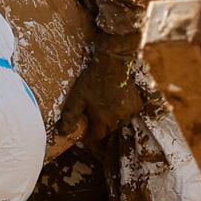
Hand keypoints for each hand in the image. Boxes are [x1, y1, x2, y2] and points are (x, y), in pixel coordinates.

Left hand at [54, 13, 148, 152]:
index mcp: (103, 120)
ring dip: (112, 118)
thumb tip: (63, 133)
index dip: (89, 135)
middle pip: (107, 130)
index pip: (96, 136)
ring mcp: (129, 112)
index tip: (85, 130)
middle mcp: (118, 120)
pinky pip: (128, 114)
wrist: (113, 63)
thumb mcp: (77, 98)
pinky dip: (122, 111)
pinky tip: (116, 101)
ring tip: (105, 106)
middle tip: (93, 113)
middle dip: (100, 126)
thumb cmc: (93, 80)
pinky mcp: (137, 105)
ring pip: (118, 122)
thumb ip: (70, 117)